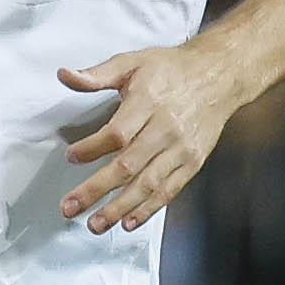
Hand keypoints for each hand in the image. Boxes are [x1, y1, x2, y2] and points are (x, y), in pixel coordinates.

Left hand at [57, 44, 244, 232]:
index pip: (117, 133)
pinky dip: (148, 209)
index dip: (91, 148)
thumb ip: (97, 74)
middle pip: (127, 165)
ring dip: (119, 208)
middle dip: (96, 190)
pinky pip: (168, 191)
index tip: (71, 157)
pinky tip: (128, 222)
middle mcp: (165, 128)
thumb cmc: (174, 70)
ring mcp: (180, 149)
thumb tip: (65, 75)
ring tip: (95, 224)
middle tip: (70, 206)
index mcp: (148, 102)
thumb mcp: (133, 61)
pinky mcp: (192, 162)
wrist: (219, 76)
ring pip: (147, 184)